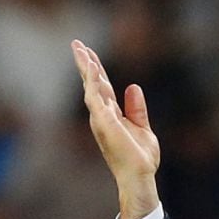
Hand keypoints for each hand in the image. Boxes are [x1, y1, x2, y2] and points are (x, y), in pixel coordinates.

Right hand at [71, 39, 160, 218]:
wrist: (140, 176)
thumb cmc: (140, 158)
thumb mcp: (143, 128)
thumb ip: (136, 108)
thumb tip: (132, 87)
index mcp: (111, 115)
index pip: (102, 86)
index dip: (95, 69)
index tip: (88, 52)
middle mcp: (103, 115)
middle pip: (92, 83)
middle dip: (84, 63)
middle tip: (76, 43)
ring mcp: (102, 118)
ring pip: (91, 87)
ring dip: (86, 68)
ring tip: (81, 50)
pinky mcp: (104, 122)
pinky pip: (96, 97)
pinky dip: (92, 81)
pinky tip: (90, 67)